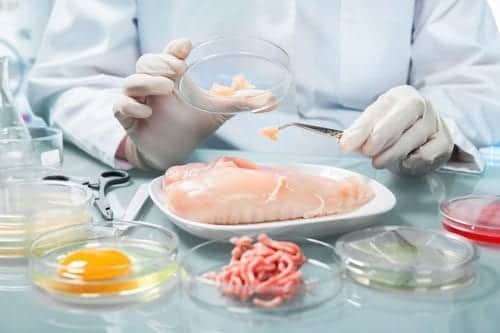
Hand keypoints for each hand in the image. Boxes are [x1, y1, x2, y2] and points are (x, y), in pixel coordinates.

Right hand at [113, 38, 272, 169]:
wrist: (171, 152)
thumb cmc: (190, 126)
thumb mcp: (216, 112)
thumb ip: (239, 102)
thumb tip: (270, 99)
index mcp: (173, 77)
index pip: (169, 53)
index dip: (174, 48)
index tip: (185, 48)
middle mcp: (154, 85)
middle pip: (146, 62)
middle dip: (160, 62)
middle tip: (176, 70)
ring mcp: (139, 101)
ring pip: (131, 81)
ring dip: (147, 82)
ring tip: (166, 90)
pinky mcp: (128, 120)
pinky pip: (120, 106)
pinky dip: (131, 107)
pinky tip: (147, 113)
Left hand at [339, 86, 453, 175]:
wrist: (424, 136)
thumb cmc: (394, 129)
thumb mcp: (374, 125)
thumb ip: (360, 132)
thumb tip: (345, 143)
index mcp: (400, 96)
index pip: (381, 108)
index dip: (363, 127)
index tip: (346, 144)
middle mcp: (422, 104)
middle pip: (404, 116)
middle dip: (382, 135)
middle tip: (367, 152)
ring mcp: (436, 122)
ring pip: (414, 138)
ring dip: (392, 154)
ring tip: (378, 162)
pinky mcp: (444, 143)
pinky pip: (426, 155)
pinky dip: (411, 162)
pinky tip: (402, 162)